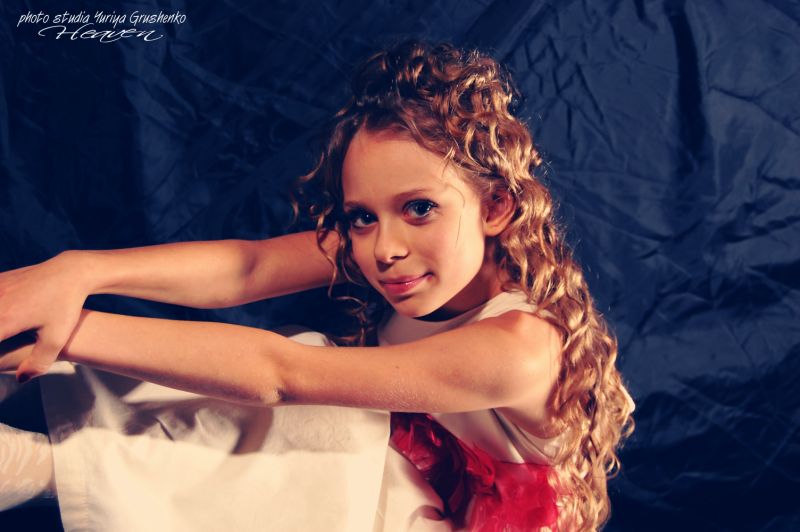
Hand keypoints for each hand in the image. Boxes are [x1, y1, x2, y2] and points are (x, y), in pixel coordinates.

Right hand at [0, 252, 88, 381]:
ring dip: (0, 325)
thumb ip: (38, 363)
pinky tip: (7, 316)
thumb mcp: (56, 339)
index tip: (4, 356)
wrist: (71, 272)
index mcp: (4, 320)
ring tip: (9, 331)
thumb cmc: (66, 306)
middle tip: (9, 338)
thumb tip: (21, 380)